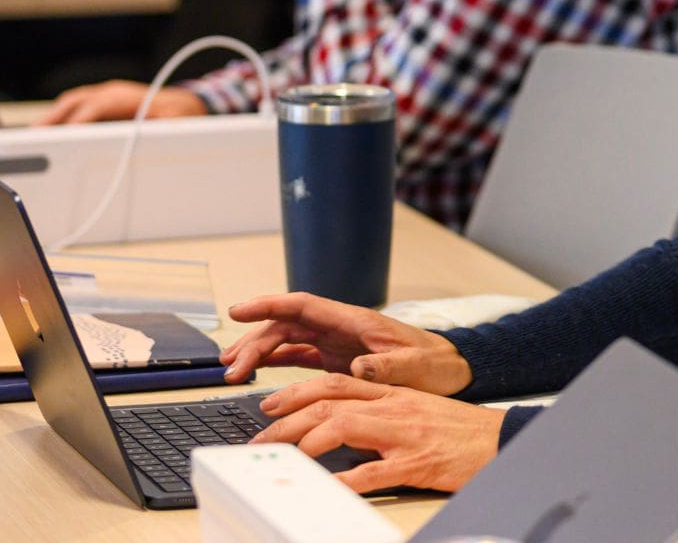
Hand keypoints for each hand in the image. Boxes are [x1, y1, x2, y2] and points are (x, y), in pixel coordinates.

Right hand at [40, 81, 206, 124]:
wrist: (187, 105)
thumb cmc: (182, 115)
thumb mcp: (179, 122)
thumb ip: (167, 127)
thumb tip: (159, 130)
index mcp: (129, 97)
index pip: (98, 105)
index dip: (81, 118)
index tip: (66, 133)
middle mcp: (113, 93)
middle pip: (76, 101)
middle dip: (54, 118)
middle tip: (33, 136)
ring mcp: (106, 97)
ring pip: (72, 104)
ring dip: (52, 118)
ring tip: (34, 138)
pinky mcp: (103, 105)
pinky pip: (76, 109)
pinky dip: (61, 119)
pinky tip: (50, 136)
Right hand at [221, 292, 472, 393]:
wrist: (448, 370)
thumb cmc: (434, 364)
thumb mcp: (414, 366)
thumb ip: (387, 365)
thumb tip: (358, 366)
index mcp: (354, 320)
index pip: (303, 305)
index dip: (268, 304)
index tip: (238, 310)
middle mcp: (339, 327)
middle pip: (286, 325)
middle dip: (254, 340)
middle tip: (229, 366)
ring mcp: (335, 342)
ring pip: (286, 339)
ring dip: (258, 353)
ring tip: (232, 371)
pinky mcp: (335, 359)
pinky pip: (298, 355)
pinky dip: (274, 362)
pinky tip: (255, 373)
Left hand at [250, 374, 501, 492]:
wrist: (500, 440)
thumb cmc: (459, 430)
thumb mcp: (416, 411)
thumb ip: (379, 414)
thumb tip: (337, 428)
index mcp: (392, 394)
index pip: (336, 383)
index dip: (296, 393)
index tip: (269, 405)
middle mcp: (393, 408)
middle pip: (329, 403)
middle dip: (287, 419)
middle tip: (261, 439)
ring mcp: (403, 435)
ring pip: (342, 427)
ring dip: (306, 443)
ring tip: (284, 459)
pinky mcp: (415, 464)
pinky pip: (373, 472)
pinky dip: (344, 480)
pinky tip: (326, 487)